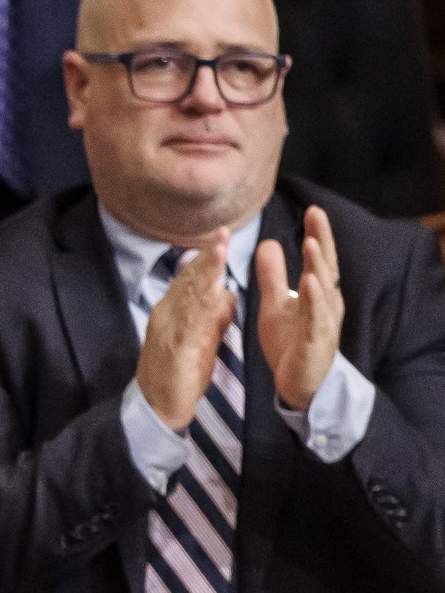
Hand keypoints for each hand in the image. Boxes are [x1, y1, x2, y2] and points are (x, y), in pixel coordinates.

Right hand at [135, 228, 237, 431]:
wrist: (156, 407)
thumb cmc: (178, 376)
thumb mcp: (199, 339)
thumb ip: (212, 315)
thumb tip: (228, 293)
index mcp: (172, 312)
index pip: (190, 279)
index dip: (206, 257)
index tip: (221, 235)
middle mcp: (166, 314)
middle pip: (189, 280)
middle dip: (207, 255)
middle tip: (222, 230)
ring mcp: (168, 328)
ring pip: (189, 293)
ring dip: (206, 269)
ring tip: (220, 246)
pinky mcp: (175, 346)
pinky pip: (191, 319)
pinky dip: (203, 300)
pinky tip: (215, 287)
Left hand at [256, 205, 341, 412]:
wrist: (299, 384)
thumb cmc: (291, 341)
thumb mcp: (277, 303)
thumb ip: (273, 274)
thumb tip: (267, 241)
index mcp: (317, 293)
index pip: (318, 258)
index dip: (318, 233)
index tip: (314, 208)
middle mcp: (325, 303)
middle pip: (325, 266)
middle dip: (322, 239)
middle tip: (317, 213)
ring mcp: (323, 323)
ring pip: (323, 290)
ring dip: (318, 265)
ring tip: (311, 242)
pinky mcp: (315, 342)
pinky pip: (316, 318)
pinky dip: (314, 299)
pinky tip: (310, 282)